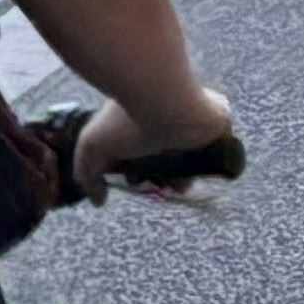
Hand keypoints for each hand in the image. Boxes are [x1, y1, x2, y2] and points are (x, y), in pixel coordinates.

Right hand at [73, 96, 239, 197]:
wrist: (167, 102)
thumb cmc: (126, 119)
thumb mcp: (92, 147)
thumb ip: (87, 174)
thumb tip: (98, 200)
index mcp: (137, 119)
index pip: (139, 152)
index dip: (136, 173)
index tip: (135, 182)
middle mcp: (164, 119)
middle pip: (165, 160)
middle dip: (160, 179)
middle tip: (158, 185)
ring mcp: (191, 122)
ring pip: (190, 160)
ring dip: (183, 178)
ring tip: (177, 183)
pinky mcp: (216, 127)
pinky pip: (216, 154)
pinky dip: (207, 167)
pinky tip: (194, 174)